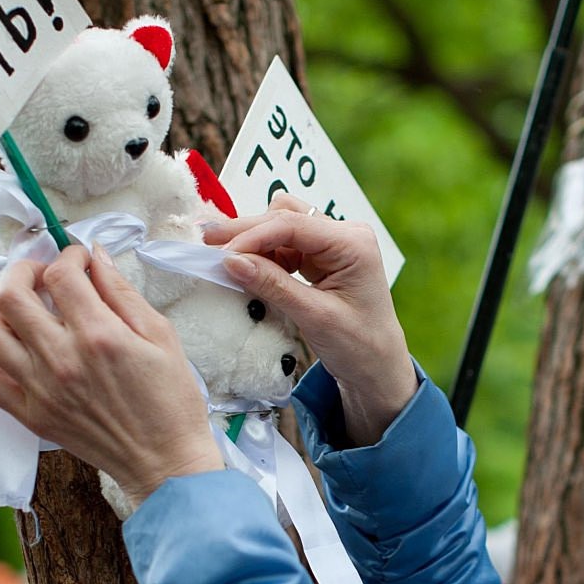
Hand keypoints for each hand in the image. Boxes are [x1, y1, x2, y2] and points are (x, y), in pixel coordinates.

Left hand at [0, 246, 222, 507]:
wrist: (164, 461)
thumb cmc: (170, 401)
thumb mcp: (161, 335)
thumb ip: (123, 292)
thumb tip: (95, 258)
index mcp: (99, 336)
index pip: (60, 274)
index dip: (69, 256)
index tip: (79, 260)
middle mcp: (62, 360)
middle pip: (10, 295)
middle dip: (23, 270)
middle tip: (43, 274)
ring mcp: (41, 390)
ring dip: (3, 311)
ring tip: (27, 310)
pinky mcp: (32, 415)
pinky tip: (16, 348)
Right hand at [204, 194, 415, 443]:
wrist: (377, 366)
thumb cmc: (358, 345)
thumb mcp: (314, 317)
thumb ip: (273, 285)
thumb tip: (231, 261)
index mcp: (353, 243)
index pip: (293, 225)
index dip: (253, 236)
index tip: (221, 253)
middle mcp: (345, 234)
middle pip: (286, 217)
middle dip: (247, 231)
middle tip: (207, 239)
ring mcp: (334, 243)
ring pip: (282, 226)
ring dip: (253, 240)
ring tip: (221, 255)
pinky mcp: (322, 256)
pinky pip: (285, 245)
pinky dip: (263, 254)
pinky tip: (243, 266)